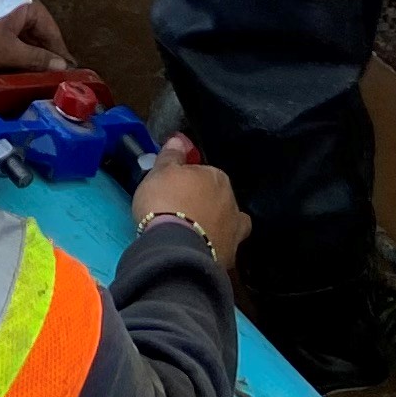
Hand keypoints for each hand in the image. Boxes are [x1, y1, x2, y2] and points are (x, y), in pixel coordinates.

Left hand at [0, 0, 69, 71]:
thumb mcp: (8, 51)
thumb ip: (36, 58)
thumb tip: (61, 66)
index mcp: (23, 3)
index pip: (49, 28)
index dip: (58, 50)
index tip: (68, 68)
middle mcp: (13, 2)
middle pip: (35, 31)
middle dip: (43, 53)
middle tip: (53, 75)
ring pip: (21, 34)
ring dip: (28, 54)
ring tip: (37, 75)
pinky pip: (7, 35)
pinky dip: (14, 50)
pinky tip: (17, 67)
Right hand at [130, 136, 248, 265]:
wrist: (175, 247)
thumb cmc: (166, 202)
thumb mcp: (160, 172)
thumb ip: (171, 156)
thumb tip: (180, 140)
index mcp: (217, 177)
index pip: (205, 173)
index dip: (189, 181)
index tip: (174, 190)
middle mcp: (232, 202)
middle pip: (218, 198)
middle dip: (205, 203)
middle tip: (181, 211)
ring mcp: (235, 231)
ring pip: (227, 224)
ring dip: (215, 226)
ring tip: (194, 233)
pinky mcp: (229, 256)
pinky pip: (222, 247)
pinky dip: (214, 247)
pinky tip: (200, 251)